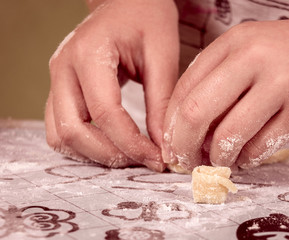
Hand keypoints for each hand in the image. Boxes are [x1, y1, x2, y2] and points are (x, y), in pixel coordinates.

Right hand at [45, 0, 178, 170]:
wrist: (127, 1)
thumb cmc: (147, 19)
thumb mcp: (163, 55)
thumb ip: (161, 102)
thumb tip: (163, 147)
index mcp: (89, 53)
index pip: (105, 113)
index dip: (133, 144)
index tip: (159, 159)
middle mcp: (63, 68)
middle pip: (73, 131)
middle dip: (110, 155)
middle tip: (144, 160)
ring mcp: (56, 79)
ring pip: (60, 136)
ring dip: (94, 154)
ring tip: (130, 155)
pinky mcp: (60, 89)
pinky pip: (61, 128)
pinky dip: (84, 145)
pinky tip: (114, 144)